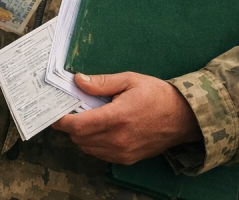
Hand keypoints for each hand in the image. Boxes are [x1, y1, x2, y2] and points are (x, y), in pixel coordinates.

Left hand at [51, 72, 201, 164]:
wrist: (185, 117)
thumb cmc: (157, 95)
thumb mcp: (129, 80)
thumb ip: (101, 83)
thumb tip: (78, 81)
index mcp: (117, 117)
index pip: (78, 125)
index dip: (61, 121)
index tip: (53, 113)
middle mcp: (118, 139)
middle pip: (79, 138)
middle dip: (70, 125)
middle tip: (71, 110)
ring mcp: (123, 152)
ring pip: (87, 148)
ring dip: (81, 135)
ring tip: (88, 118)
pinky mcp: (128, 159)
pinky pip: (100, 154)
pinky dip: (93, 143)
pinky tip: (100, 129)